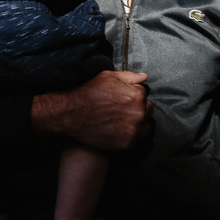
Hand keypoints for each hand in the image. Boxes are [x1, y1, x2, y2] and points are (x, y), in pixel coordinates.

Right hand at [31, 70, 150, 149]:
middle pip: (148, 111)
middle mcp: (139, 113)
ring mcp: (134, 130)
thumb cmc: (89, 93)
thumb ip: (130, 76)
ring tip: (121, 120)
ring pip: (145, 126)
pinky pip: (136, 139)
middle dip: (137, 109)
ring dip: (138, 123)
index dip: (133, 96)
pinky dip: (129, 135)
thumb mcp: (108, 77)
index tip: (122, 99)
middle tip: (121, 110)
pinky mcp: (127, 143)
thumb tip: (145, 77)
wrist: (72, 114)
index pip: (144, 95)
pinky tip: (117, 129)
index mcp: (137, 96)